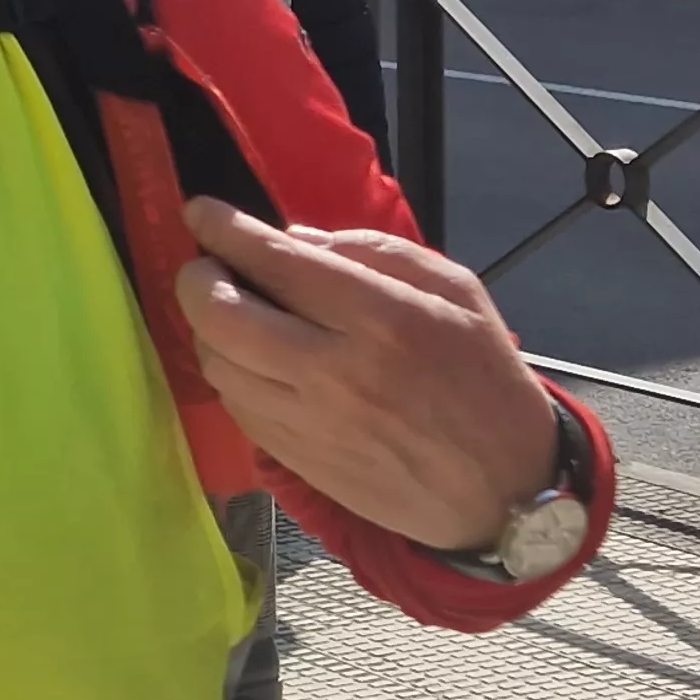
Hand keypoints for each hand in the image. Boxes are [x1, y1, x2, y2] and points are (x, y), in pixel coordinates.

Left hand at [173, 200, 563, 554]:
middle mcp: (332, 370)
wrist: (504, 487)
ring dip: (206, 329)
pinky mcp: (298, 461)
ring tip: (227, 312)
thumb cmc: (484, 377)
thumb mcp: (455, 290)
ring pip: (216, 364)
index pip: (274, 262)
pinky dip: (228, 373)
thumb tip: (293, 238)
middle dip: (195, 279)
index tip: (200, 211)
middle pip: (220, 316)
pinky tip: (248, 360)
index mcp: (378, 317)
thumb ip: (374, 251)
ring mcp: (309, 422)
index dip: (223, 230)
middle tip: (205, 265)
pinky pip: (235, 407)